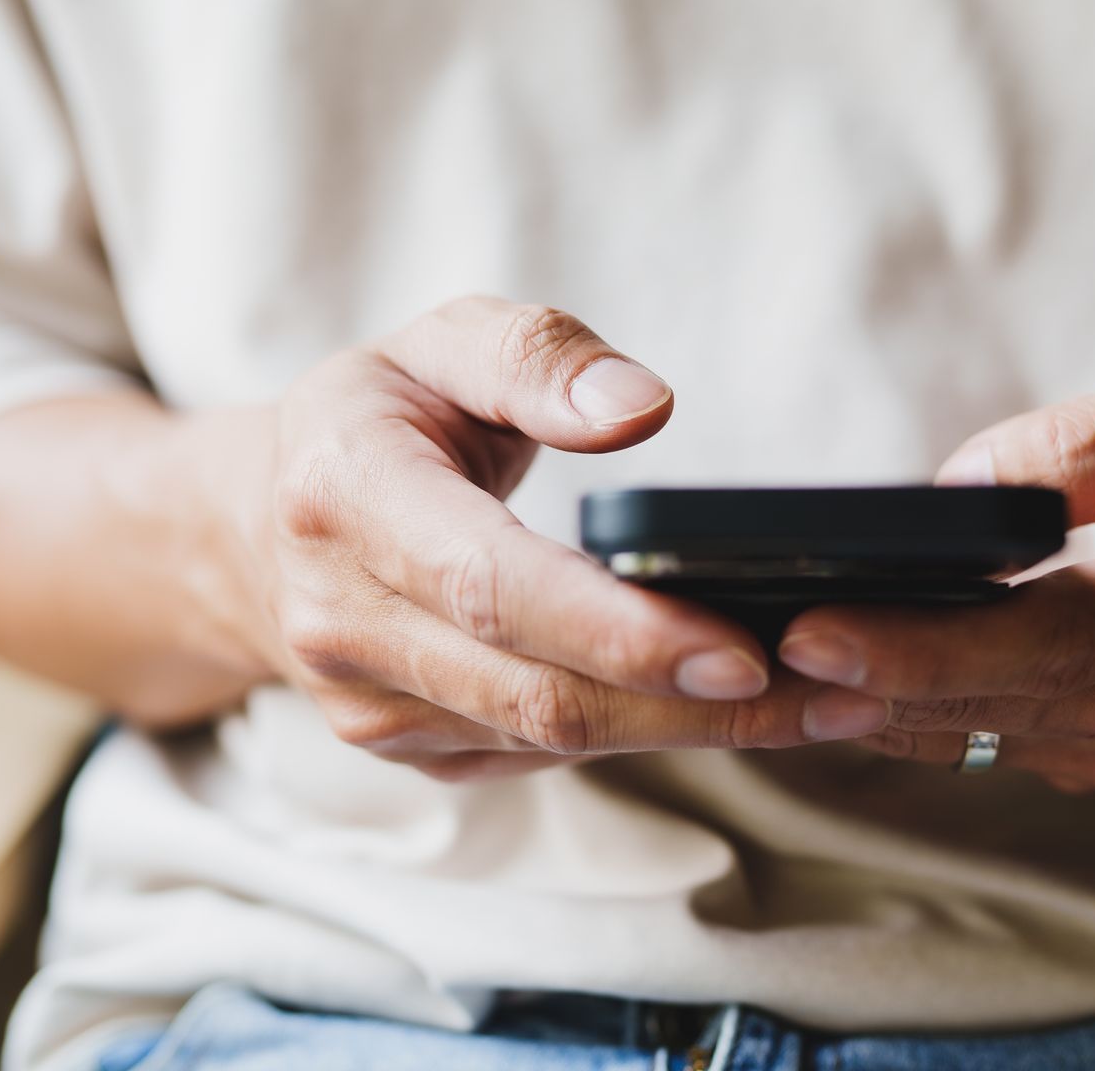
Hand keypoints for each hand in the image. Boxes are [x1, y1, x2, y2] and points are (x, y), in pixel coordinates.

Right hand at [225, 296, 884, 780]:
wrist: (256, 526)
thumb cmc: (378, 415)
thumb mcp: (442, 340)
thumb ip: (539, 355)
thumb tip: (644, 407)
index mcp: (347, 499)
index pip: (494, 588)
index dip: (621, 629)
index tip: (746, 646)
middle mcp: (346, 622)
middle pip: (541, 691)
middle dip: (697, 703)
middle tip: (838, 691)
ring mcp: (373, 705)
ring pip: (552, 739)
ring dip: (694, 731)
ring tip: (826, 705)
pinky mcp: (414, 749)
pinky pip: (543, 755)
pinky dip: (648, 734)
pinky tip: (741, 709)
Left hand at [776, 332, 1094, 798]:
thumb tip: (963, 494)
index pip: (1062, 636)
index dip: (933, 644)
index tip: (816, 632)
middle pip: (999, 698)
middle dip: (856, 679)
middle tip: (720, 650)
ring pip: (981, 733)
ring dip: (860, 706)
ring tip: (735, 666)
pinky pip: (991, 741)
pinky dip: (902, 712)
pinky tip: (817, 679)